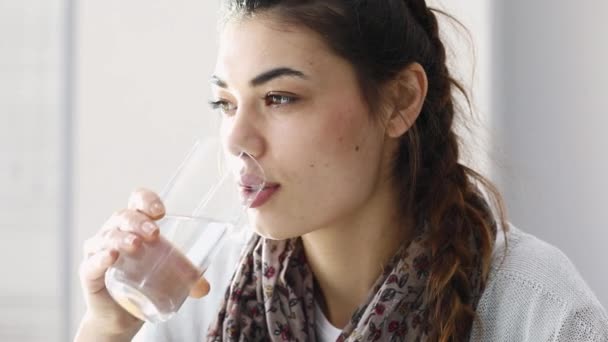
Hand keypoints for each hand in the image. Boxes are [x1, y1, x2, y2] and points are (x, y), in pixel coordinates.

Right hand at [75, 189, 209, 339]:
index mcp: (134, 224)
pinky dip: (100, 258)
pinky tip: (110, 257)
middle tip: (154, 233)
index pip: (137, 201)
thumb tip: (204, 288)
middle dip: (138, 221)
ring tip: (136, 245)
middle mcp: (114, 232)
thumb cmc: (144, 282)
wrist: (121, 315)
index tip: (161, 211)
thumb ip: (188, 277)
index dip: (146, 200)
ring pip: (107, 237)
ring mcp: (98, 251)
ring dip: (122, 238)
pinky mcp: (89, 273)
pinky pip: (91, 262)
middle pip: (123, 216)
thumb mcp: (170, 274)